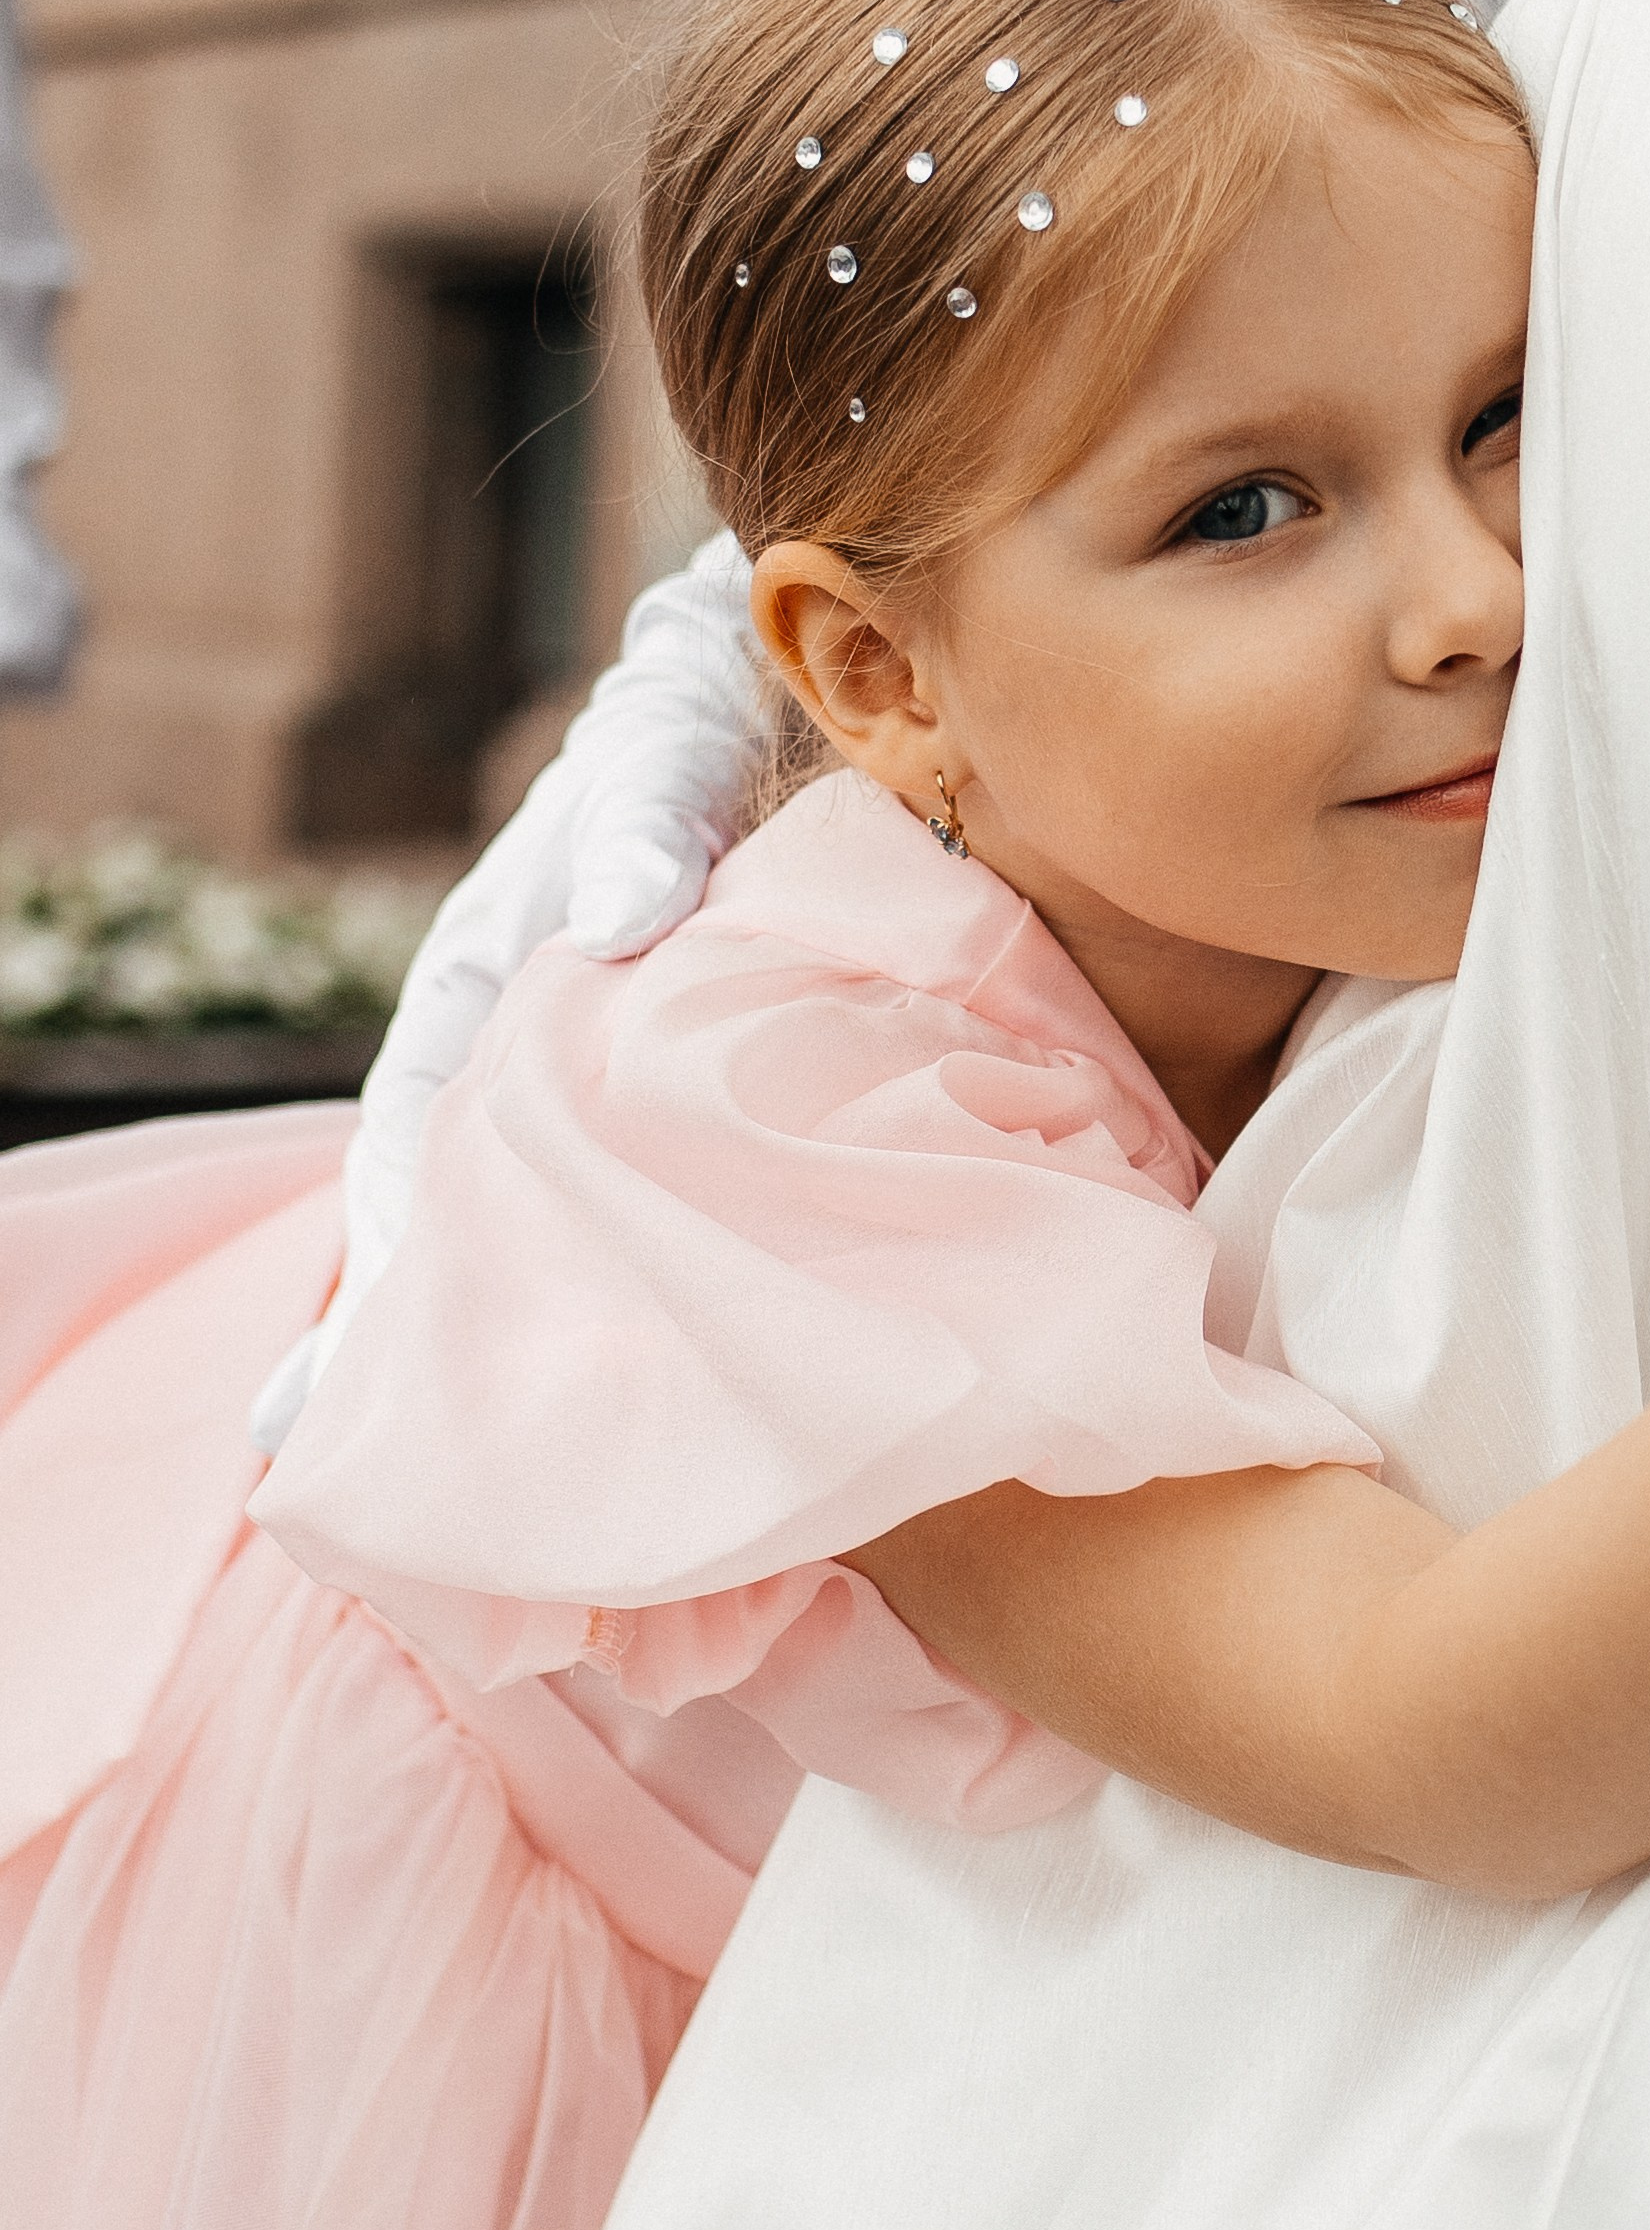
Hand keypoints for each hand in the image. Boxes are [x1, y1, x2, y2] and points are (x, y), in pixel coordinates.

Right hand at [248, 531, 770, 1450]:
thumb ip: (638, 834)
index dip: (386, 1258)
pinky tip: (637, 1414)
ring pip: (533, 1249)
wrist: (739, 731)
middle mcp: (510, 1079)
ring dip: (501, 1356)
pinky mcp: (669, 1134)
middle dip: (392, 1349)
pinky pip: (629, 1234)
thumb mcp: (649, 777)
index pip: (409, 1149)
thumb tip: (631, 915)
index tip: (349, 1368)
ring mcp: (586, 1117)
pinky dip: (614, 1314)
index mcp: (470, 1010)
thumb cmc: (669, 753)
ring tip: (471, 1498)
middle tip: (329, 1478)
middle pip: (442, 1230)